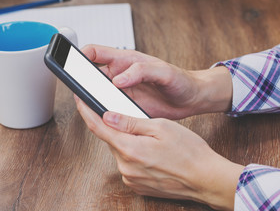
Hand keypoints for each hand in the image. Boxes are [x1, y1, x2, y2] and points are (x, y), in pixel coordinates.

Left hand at [74, 96, 243, 209]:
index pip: (98, 127)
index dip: (86, 111)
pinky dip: (133, 154)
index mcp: (129, 149)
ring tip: (149, 138)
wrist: (205, 179)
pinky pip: (127, 164)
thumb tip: (107, 116)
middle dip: (116, 126)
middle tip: (134, 119)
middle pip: (111, 139)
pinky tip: (150, 152)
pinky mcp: (136, 185)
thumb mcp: (161, 127)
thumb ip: (130, 122)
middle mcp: (125, 166)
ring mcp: (130, 178)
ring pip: (120, 151)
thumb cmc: (189, 152)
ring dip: (127, 141)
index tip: (79, 100)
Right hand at [81, 45, 231, 118]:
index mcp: (125, 60)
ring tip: (92, 106)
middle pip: (92, 75)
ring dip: (92, 99)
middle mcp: (120, 76)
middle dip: (82, 81)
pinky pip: (109, 109)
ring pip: (98, 94)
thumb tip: (118, 79)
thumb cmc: (180, 80)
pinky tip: (107, 118)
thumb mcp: (163, 71)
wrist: (191, 99)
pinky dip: (104, 113)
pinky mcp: (126, 107)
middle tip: (80, 90)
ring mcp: (122, 92)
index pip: (96, 52)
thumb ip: (140, 71)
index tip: (74, 62)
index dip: (81, 54)